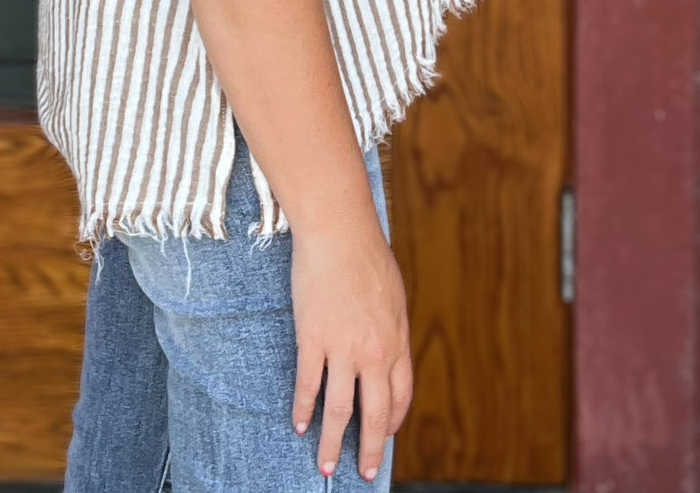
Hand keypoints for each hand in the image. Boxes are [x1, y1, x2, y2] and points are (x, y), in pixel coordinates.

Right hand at [290, 218, 413, 481]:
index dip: (391, 422)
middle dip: (369, 448)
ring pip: (339, 410)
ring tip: (326, 467)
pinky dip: (303, 408)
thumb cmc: (368, 255)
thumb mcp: (395, 296)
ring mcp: (342, 348)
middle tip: (364, 473)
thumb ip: (392, 329)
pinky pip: (308, 383)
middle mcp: (374, 353)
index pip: (399, 398)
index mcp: (396, 342)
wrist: (339, 231)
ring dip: (333, 442)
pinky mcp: (312, 338)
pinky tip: (299, 424)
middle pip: (374, 414)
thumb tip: (389, 349)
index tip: (383, 435)